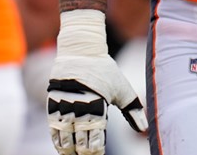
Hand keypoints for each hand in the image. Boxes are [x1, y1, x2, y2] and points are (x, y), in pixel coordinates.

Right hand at [48, 10, 147, 154]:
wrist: (81, 51)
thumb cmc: (105, 71)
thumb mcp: (123, 89)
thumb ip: (133, 111)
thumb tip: (144, 128)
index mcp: (97, 107)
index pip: (95, 138)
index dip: (96, 150)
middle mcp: (79, 109)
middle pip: (79, 141)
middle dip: (83, 152)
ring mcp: (64, 107)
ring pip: (64, 137)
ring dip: (68, 150)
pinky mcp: (52, 103)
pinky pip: (53, 127)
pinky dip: (57, 140)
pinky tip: (62, 148)